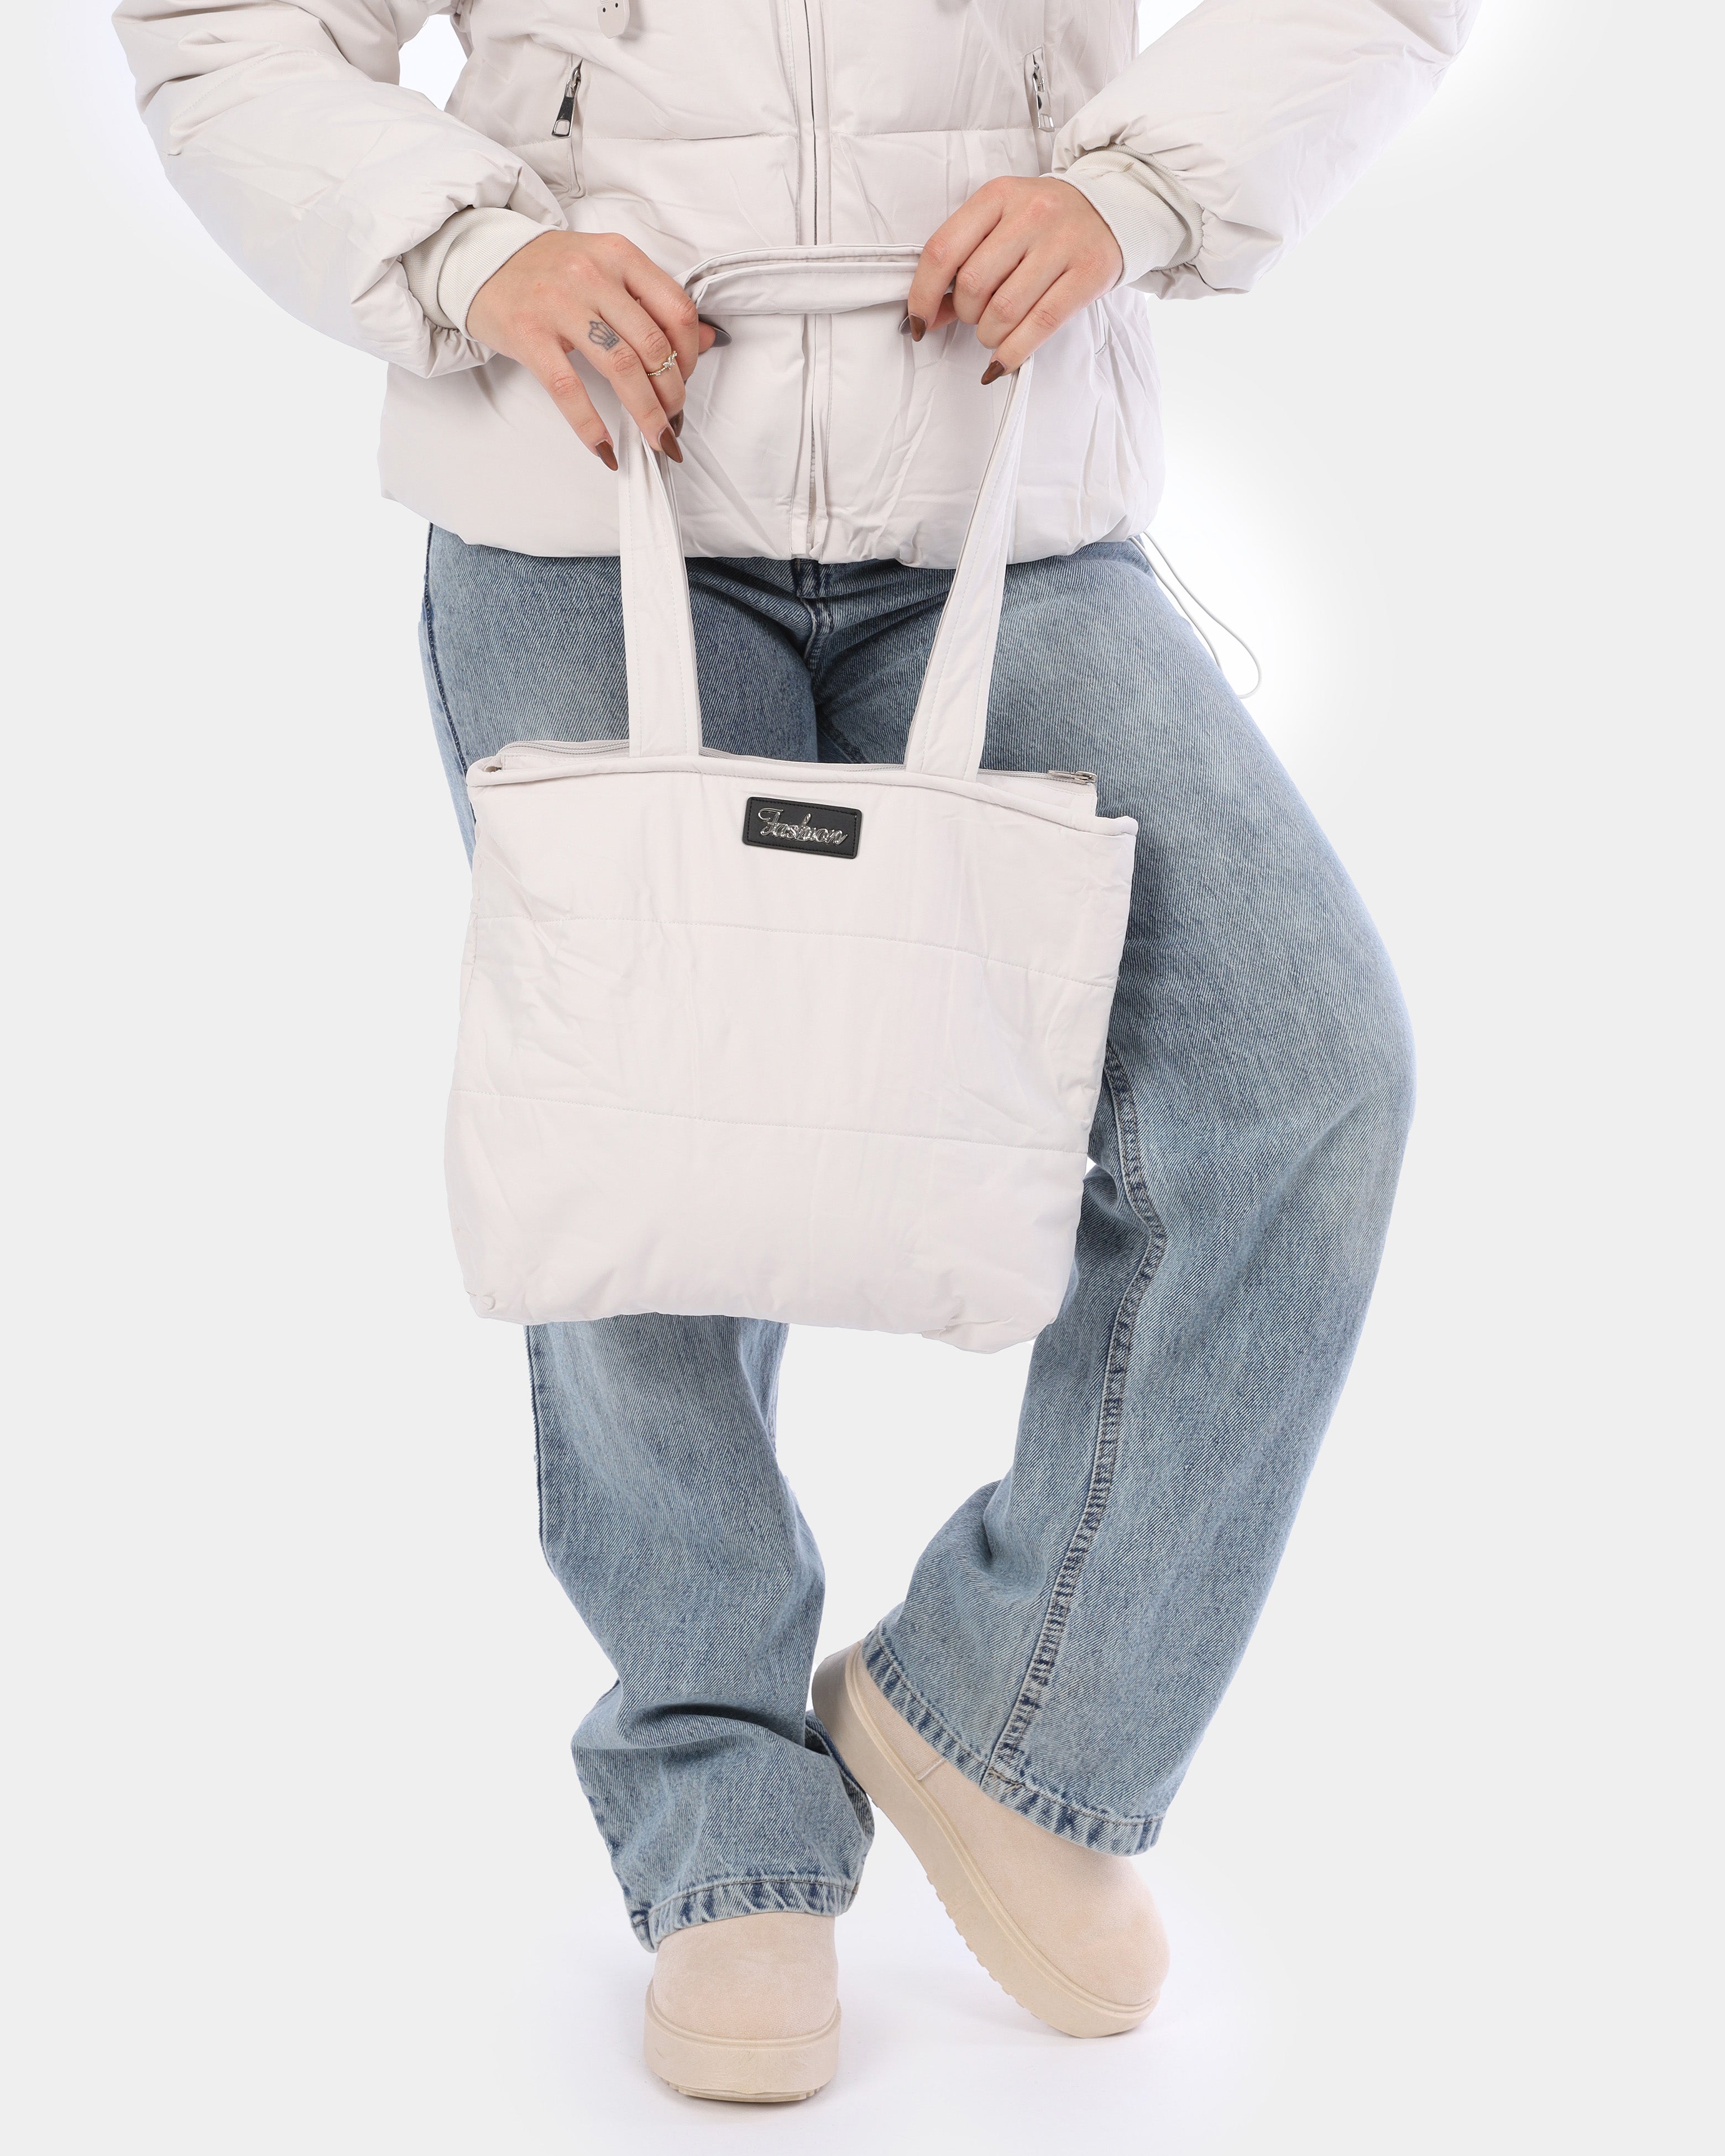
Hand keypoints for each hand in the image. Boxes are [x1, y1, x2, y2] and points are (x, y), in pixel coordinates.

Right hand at [466, 230, 720, 467]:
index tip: (686, 380)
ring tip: (656, 438)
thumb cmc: (549, 270)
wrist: (481, 259)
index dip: (691, 355)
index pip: (676, 310)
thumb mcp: (607, 269)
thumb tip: (707, 339)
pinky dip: (592, 426)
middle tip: (674, 420)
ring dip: (646, 413)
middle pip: (653, 345)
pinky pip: (570, 389)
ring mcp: (559, 304)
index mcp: (619, 256)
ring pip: (621, 367)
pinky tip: (606, 448)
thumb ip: (654, 300)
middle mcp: (593, 275)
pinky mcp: (529, 335)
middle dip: (672, 394)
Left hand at [906, 176, 1122, 380]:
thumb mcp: (1001, 225)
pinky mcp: (1088, 273)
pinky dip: (1013, 352)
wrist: (1112, 209)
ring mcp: (1062, 243)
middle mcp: (1030, 214)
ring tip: (995, 333)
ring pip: (1004, 310)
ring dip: (989, 336)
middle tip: (977, 317)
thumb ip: (963, 262)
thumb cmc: (1046, 223)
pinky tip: (1003, 361)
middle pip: (973, 284)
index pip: (943, 250)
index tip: (919, 322)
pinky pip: (1040, 325)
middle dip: (966, 315)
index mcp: (998, 196)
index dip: (923, 295)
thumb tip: (928, 316)